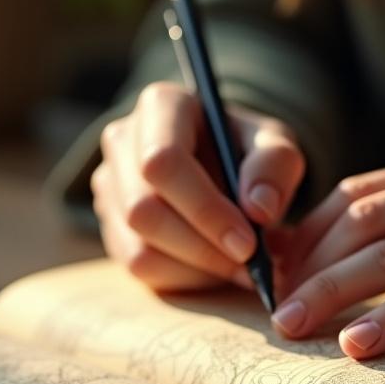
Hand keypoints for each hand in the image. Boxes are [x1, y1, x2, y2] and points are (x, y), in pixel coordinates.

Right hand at [92, 81, 304, 290]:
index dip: (204, 209)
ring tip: (240, 267)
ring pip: (138, 246)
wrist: (223, 165)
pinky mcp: (110, 223)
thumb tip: (259, 208)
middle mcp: (122, 140)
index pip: (162, 162)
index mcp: (161, 106)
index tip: (248, 243)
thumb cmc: (247, 152)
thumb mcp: (275, 146)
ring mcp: (109, 185)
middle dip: (202, 248)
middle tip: (251, 265)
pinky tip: (215, 268)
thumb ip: (275, 166)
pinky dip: (183, 277)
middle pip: (143, 210)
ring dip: (196, 268)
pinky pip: (138, 265)